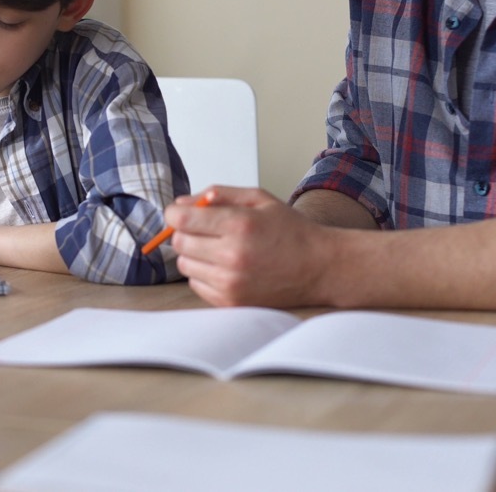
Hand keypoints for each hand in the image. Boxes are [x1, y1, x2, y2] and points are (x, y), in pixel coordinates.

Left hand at [165, 186, 331, 307]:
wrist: (320, 267)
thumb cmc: (290, 230)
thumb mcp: (258, 198)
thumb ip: (217, 195)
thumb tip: (180, 203)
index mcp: (239, 224)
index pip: (181, 219)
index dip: (175, 213)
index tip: (182, 213)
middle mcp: (233, 255)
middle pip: (179, 242)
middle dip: (186, 232)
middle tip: (206, 230)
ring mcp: (231, 282)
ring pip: (184, 265)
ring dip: (194, 254)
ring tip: (219, 249)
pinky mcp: (231, 302)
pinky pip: (196, 284)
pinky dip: (204, 274)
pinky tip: (225, 267)